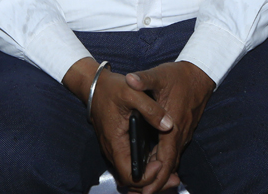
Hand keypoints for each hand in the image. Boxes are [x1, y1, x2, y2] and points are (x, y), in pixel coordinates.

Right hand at [63, 58, 174, 191]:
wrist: (94, 85)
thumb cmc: (111, 88)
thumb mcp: (133, 93)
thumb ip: (151, 110)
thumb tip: (169, 125)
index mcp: (115, 142)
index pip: (129, 175)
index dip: (147, 176)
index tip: (161, 163)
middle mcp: (113, 150)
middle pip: (131, 181)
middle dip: (153, 182)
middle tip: (173, 178)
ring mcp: (114, 149)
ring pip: (130, 174)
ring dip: (149, 177)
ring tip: (169, 173)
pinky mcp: (117, 144)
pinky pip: (129, 164)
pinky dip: (144, 168)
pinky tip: (157, 162)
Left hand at [125, 62, 213, 193]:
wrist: (200, 74)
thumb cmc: (179, 76)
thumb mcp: (159, 75)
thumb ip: (144, 79)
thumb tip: (130, 80)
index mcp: (173, 127)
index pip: (166, 160)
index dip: (156, 177)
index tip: (144, 190)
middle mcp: (179, 135)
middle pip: (168, 166)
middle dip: (155, 182)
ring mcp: (182, 134)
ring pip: (170, 160)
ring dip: (157, 173)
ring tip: (141, 186)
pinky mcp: (181, 131)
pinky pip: (171, 152)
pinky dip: (161, 162)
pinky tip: (149, 164)